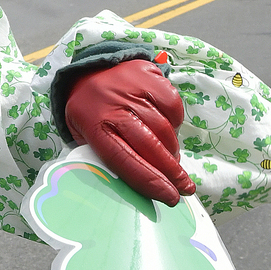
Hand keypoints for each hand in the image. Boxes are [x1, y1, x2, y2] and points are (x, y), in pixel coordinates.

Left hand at [64, 58, 194, 208]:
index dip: (150, 181)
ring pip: (165, 128)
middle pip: (150, 145)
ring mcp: (133, 88)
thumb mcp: (86, 138)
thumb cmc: (91, 113)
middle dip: (171, 172)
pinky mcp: (150, 76)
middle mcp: (113, 105)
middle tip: (184, 188)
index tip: (170, 197)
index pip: (123, 159)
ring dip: (172, 149)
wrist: (90, 72)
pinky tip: (166, 128)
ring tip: (169, 158)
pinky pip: (173, 107)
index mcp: (93, 125)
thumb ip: (108, 160)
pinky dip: (175, 123)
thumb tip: (141, 188)